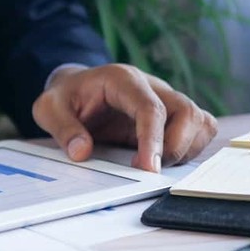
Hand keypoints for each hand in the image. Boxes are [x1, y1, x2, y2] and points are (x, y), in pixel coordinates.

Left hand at [31, 64, 216, 171]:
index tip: (148, 169)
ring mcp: (166, 100)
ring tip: (154, 164)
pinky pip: (200, 129)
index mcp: (123, 80)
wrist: (75, 89)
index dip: (153, 139)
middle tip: (146, 170)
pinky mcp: (172, 116)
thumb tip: (82, 152)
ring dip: (186, 149)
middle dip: (174, 147)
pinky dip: (192, 148)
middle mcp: (152, 86)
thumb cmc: (66, 97)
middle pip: (187, 112)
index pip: (151, 108)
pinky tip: (166, 159)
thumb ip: (63, 128)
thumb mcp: (49, 108)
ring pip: (199, 121)